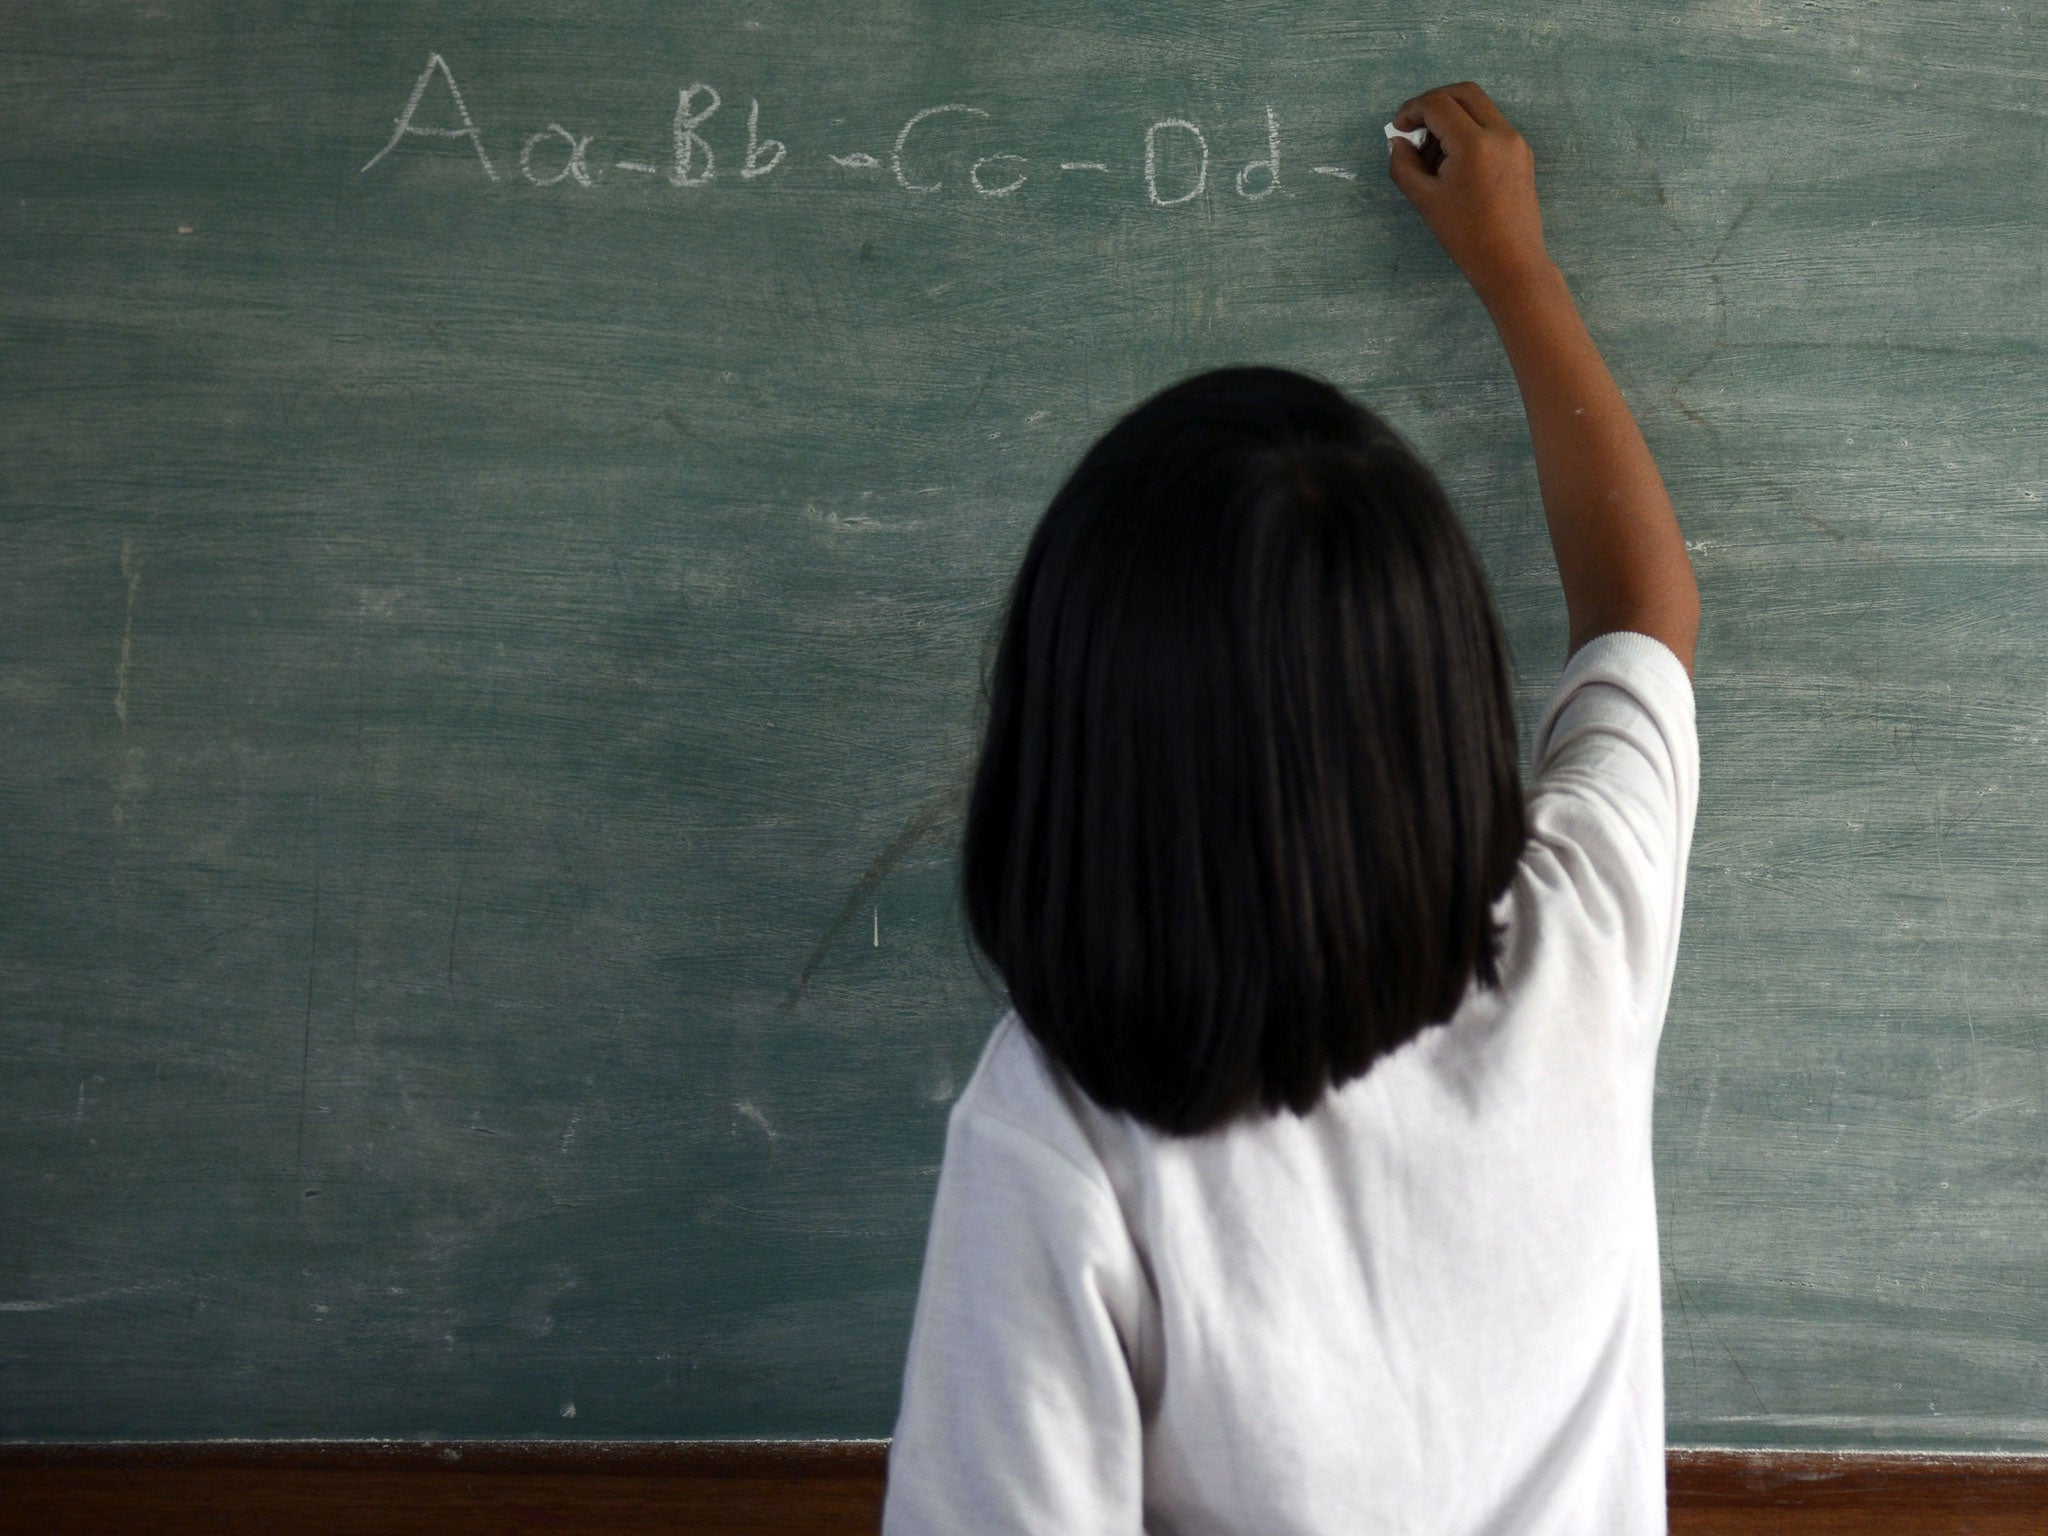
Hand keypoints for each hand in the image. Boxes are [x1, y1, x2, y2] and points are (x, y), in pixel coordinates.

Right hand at [1387, 82, 1551, 304]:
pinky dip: (1468, 130)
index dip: (1412, 110)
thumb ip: (1403, 165)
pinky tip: (1454, 162)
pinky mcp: (1521, 152)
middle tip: (1414, 128)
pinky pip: (1491, 125)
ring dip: (1451, 116)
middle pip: (1463, 92)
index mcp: (1475, 144)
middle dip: (1433, 103)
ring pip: (1478, 107)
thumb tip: (1398, 141)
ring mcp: (1515, 141)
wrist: (1510, 262)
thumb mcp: (1424, 200)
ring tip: (1433, 153)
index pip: (1438, 104)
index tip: (1398, 129)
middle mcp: (1500, 133)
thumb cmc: (1465, 236)